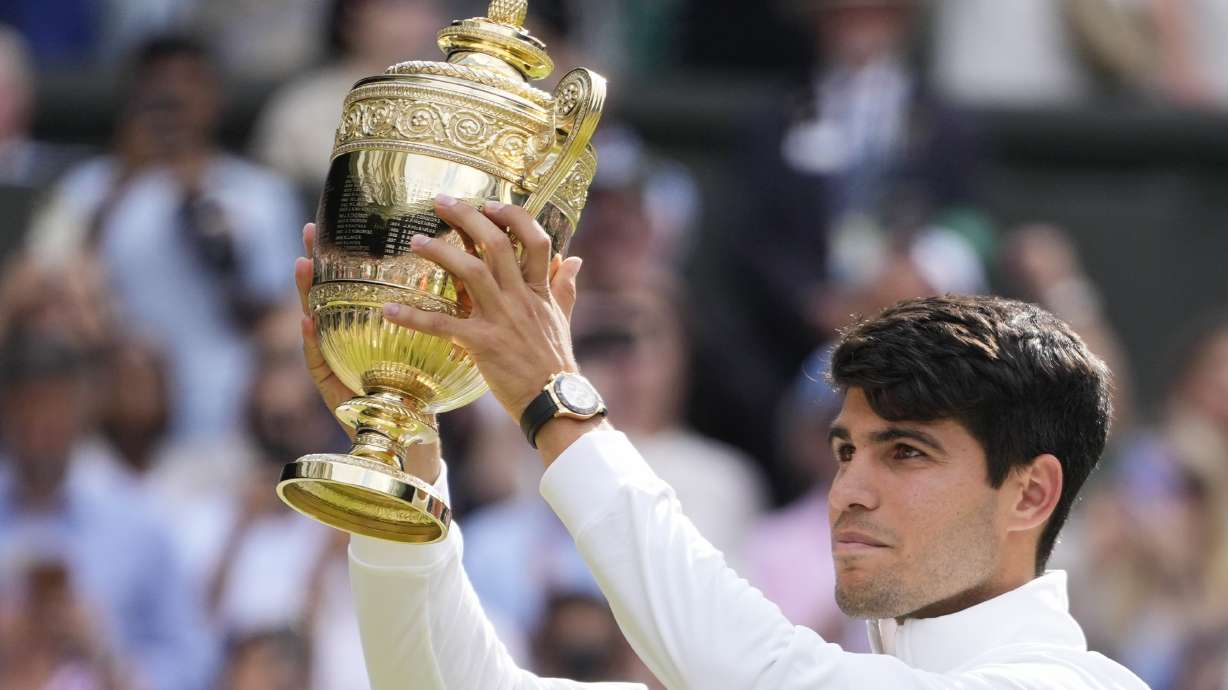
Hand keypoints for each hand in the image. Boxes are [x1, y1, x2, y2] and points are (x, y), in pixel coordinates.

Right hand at [294, 223, 442, 481]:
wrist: (419, 443)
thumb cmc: (428, 395)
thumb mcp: (438, 346)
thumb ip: (441, 314)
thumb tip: (464, 271)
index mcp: (377, 329)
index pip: (363, 285)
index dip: (351, 255)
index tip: (345, 220)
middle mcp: (355, 343)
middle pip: (335, 296)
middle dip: (320, 262)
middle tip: (310, 231)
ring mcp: (341, 365)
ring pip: (320, 324)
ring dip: (308, 294)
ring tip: (303, 264)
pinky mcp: (336, 393)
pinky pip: (319, 365)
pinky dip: (312, 343)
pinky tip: (307, 322)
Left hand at [380, 196, 602, 461]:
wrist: (555, 400)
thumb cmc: (555, 361)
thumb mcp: (563, 317)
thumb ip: (564, 285)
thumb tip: (574, 258)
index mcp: (539, 290)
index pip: (535, 239)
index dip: (513, 216)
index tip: (490, 204)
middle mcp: (520, 297)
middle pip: (497, 244)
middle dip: (468, 217)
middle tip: (441, 201)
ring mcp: (501, 319)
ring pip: (470, 272)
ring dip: (440, 252)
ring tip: (414, 241)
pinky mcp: (482, 344)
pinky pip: (443, 325)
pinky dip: (414, 317)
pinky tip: (389, 310)